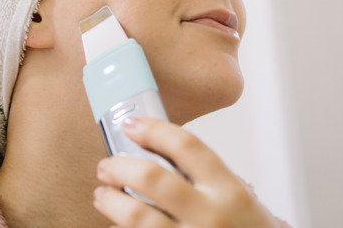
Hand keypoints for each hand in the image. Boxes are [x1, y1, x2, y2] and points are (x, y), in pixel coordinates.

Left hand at [93, 117, 281, 227]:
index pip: (186, 145)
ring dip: (111, 201)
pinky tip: (117, 225)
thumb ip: (205, 178)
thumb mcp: (239, 200)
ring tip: (103, 195)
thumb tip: (156, 151)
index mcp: (229, 191)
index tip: (132, 124)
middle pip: (153, 178)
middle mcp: (211, 215)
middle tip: (107, 166)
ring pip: (136, 215)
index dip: (153, 129)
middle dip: (120, 167)